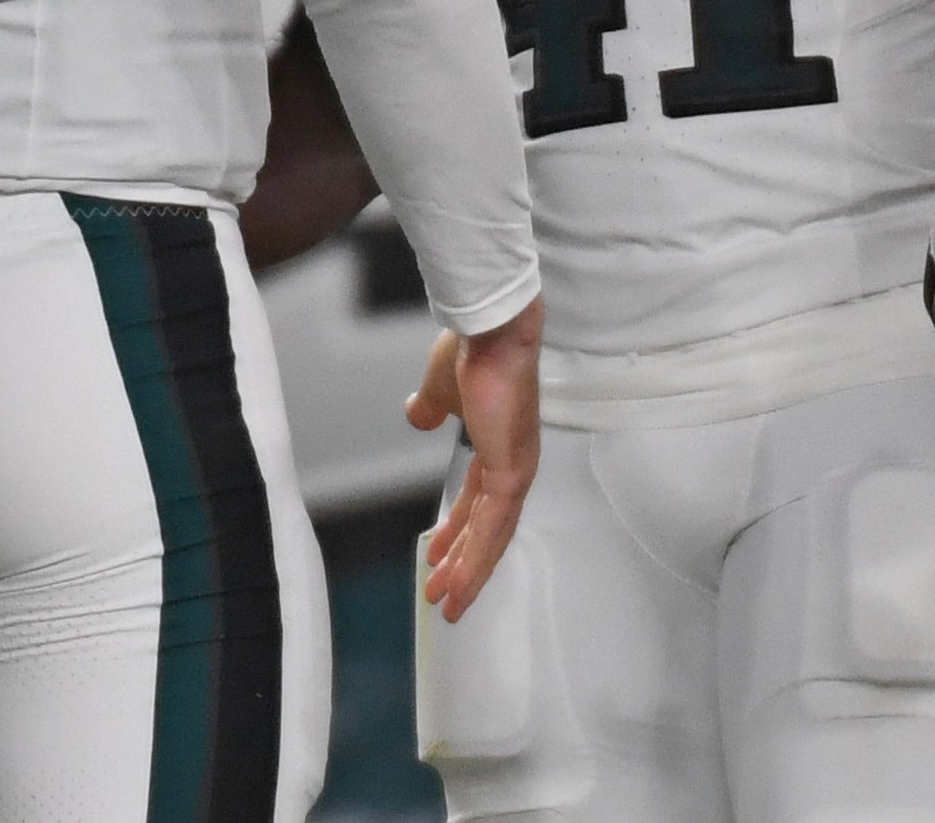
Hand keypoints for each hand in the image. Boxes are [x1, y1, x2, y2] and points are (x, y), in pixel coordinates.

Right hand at [406, 300, 543, 622]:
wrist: (489, 332)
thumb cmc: (470, 352)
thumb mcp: (439, 390)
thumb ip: (430, 408)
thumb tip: (418, 416)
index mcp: (498, 446)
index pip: (478, 501)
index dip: (457, 530)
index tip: (436, 553)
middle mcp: (513, 464)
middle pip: (489, 528)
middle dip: (463, 563)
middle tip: (442, 594)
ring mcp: (516, 470)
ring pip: (493, 537)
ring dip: (469, 571)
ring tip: (447, 602)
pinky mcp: (511, 473)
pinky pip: (493, 526)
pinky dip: (476, 556)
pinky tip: (457, 578)